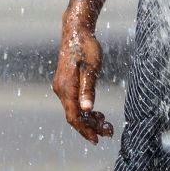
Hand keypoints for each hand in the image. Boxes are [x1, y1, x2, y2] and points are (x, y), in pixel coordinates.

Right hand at [52, 25, 113, 143]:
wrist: (76, 31)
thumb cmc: (86, 48)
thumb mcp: (91, 68)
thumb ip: (88, 89)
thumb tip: (87, 110)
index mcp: (66, 88)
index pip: (74, 117)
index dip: (85, 130)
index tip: (97, 139)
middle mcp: (61, 89)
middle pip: (74, 116)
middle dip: (90, 126)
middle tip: (108, 131)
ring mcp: (62, 86)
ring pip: (74, 110)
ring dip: (89, 119)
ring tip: (106, 123)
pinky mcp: (66, 83)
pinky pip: (74, 102)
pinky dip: (85, 109)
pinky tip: (97, 112)